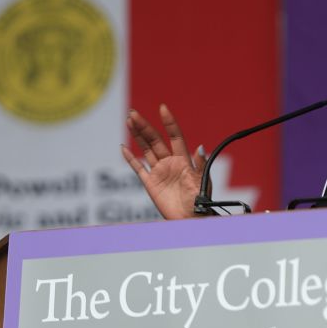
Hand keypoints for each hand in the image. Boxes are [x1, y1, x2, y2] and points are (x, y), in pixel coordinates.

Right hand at [121, 104, 207, 219]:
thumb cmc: (200, 201)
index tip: (162, 108)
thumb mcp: (203, 180)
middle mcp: (170, 162)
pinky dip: (130, 159)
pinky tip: (123, 148)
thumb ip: (201, 164)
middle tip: (134, 113)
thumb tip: (200, 146)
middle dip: (145, 127)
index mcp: (184, 160)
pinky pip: (138, 169)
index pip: (175, 136)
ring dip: (137, 136)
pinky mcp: (150, 184)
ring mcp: (159, 172)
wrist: (191, 219)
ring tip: (129, 121)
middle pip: (155, 140)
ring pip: (146, 150)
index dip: (169, 123)